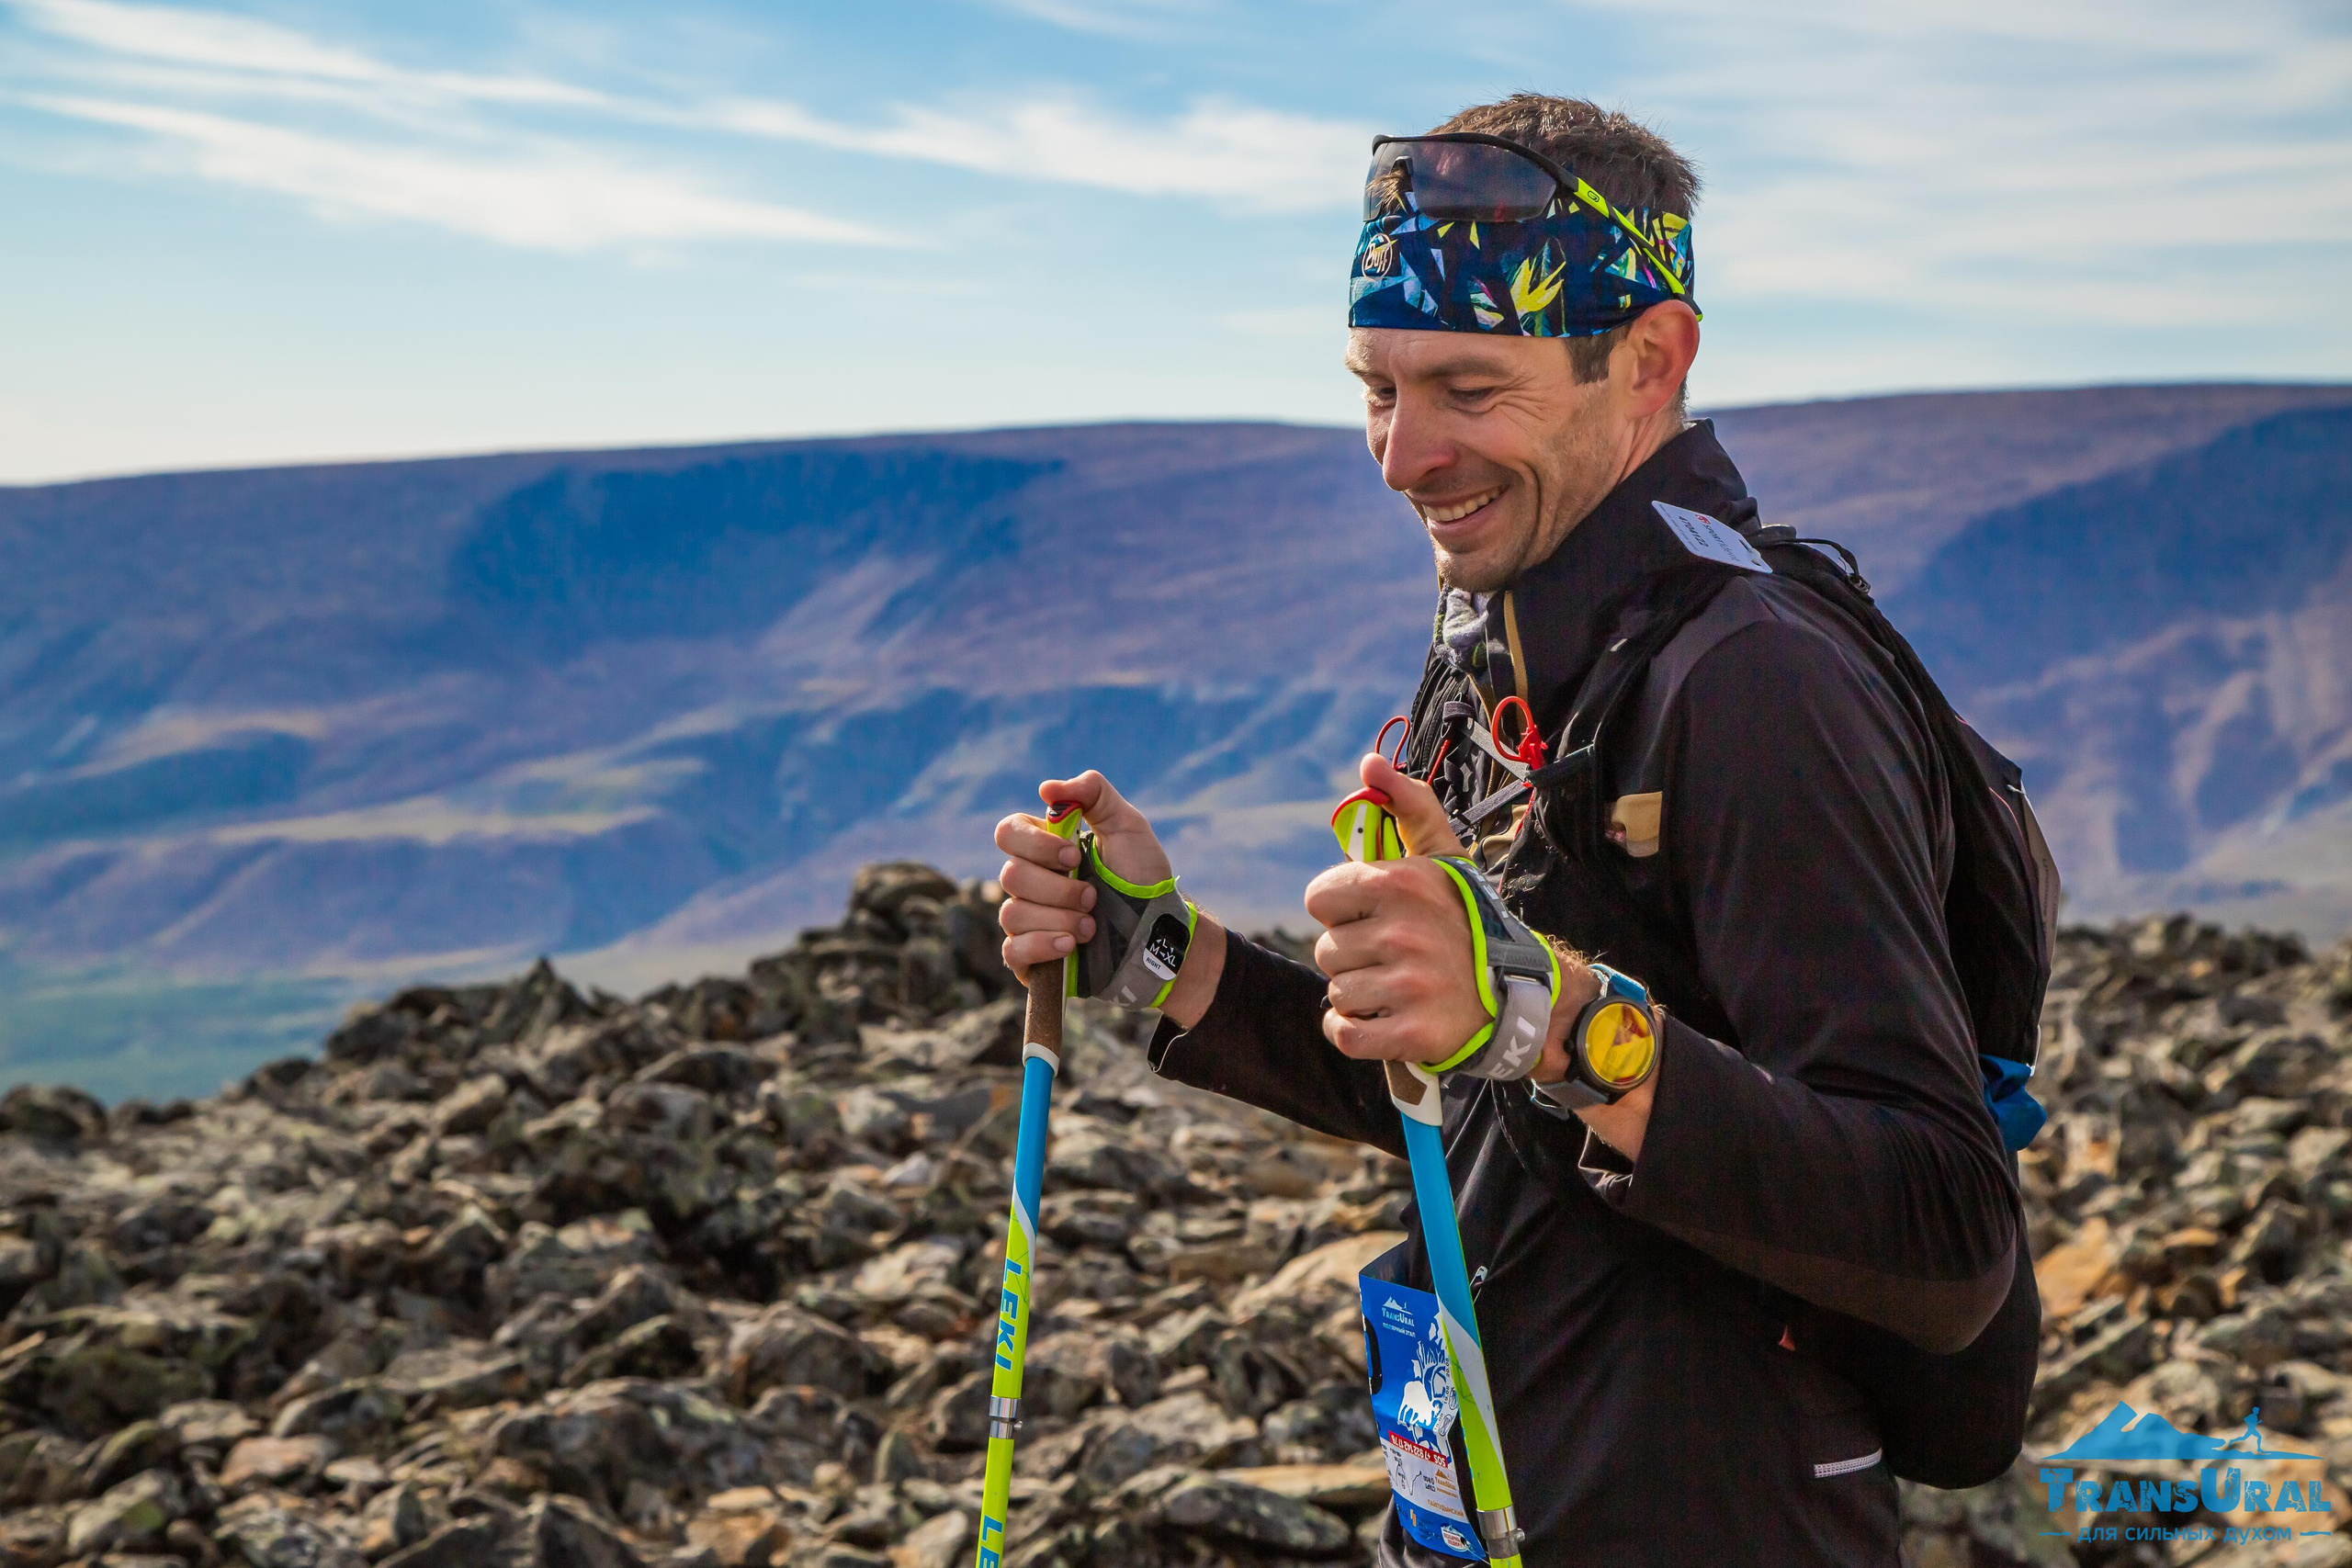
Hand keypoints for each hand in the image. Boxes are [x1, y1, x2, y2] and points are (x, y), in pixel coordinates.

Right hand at [993, 771, 1225, 1024]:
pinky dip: (1042, 946)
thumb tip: (1046, 788)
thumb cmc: (1143, 879)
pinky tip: (1070, 946)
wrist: (1159, 934)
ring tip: (1092, 927)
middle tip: (1094, 896)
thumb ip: (1094, 793)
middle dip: (1058, 888)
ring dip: (1059, 918)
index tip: (1075, 855)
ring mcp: (1028, 922)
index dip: (1036, 845)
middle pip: (1011, 876)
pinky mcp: (1032, 958)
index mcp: (1044, 849)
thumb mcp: (1128, 827)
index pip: (1008, 833)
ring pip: (1012, 915)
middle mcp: (1030, 884)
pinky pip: (1012, 951)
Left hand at [1306, 753, 1481, 1064]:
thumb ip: (1407, 804)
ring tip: (1400, 987)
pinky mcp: (1413, 1034)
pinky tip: (1381, 1019)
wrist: (1524, 992)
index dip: (1344, 910)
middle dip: (1355, 955)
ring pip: (1337, 991)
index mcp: (1400, 883)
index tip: (1376, 917)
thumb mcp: (1443, 857)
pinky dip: (1352, 1031)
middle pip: (1326, 949)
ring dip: (1360, 993)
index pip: (1320, 898)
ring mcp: (1409, 986)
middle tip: (1397, 957)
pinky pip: (1345, 1033)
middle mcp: (1403, 932)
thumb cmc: (1468, 919)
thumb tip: (1370, 763)